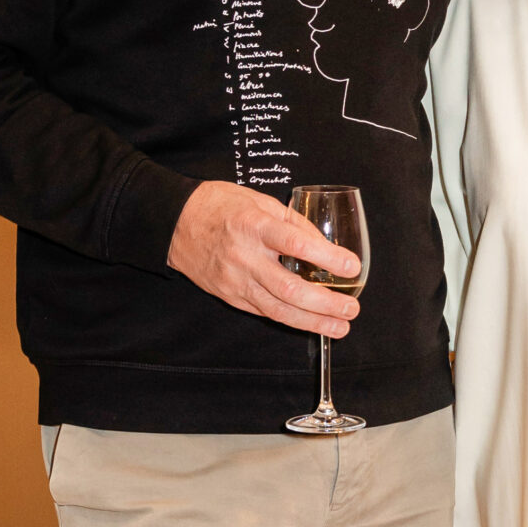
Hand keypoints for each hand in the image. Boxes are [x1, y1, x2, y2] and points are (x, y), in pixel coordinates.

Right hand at [168, 181, 361, 335]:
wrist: (175, 223)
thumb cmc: (220, 206)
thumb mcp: (260, 201)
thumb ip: (294, 222)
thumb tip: (327, 246)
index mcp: (253, 225)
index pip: (295, 244)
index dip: (327, 258)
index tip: (352, 267)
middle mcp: (244, 256)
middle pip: (289, 288)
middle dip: (325, 303)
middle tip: (352, 308)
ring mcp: (235, 281)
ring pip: (278, 309)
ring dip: (314, 321)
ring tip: (341, 326)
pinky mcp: (230, 296)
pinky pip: (265, 312)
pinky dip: (292, 319)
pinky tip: (314, 323)